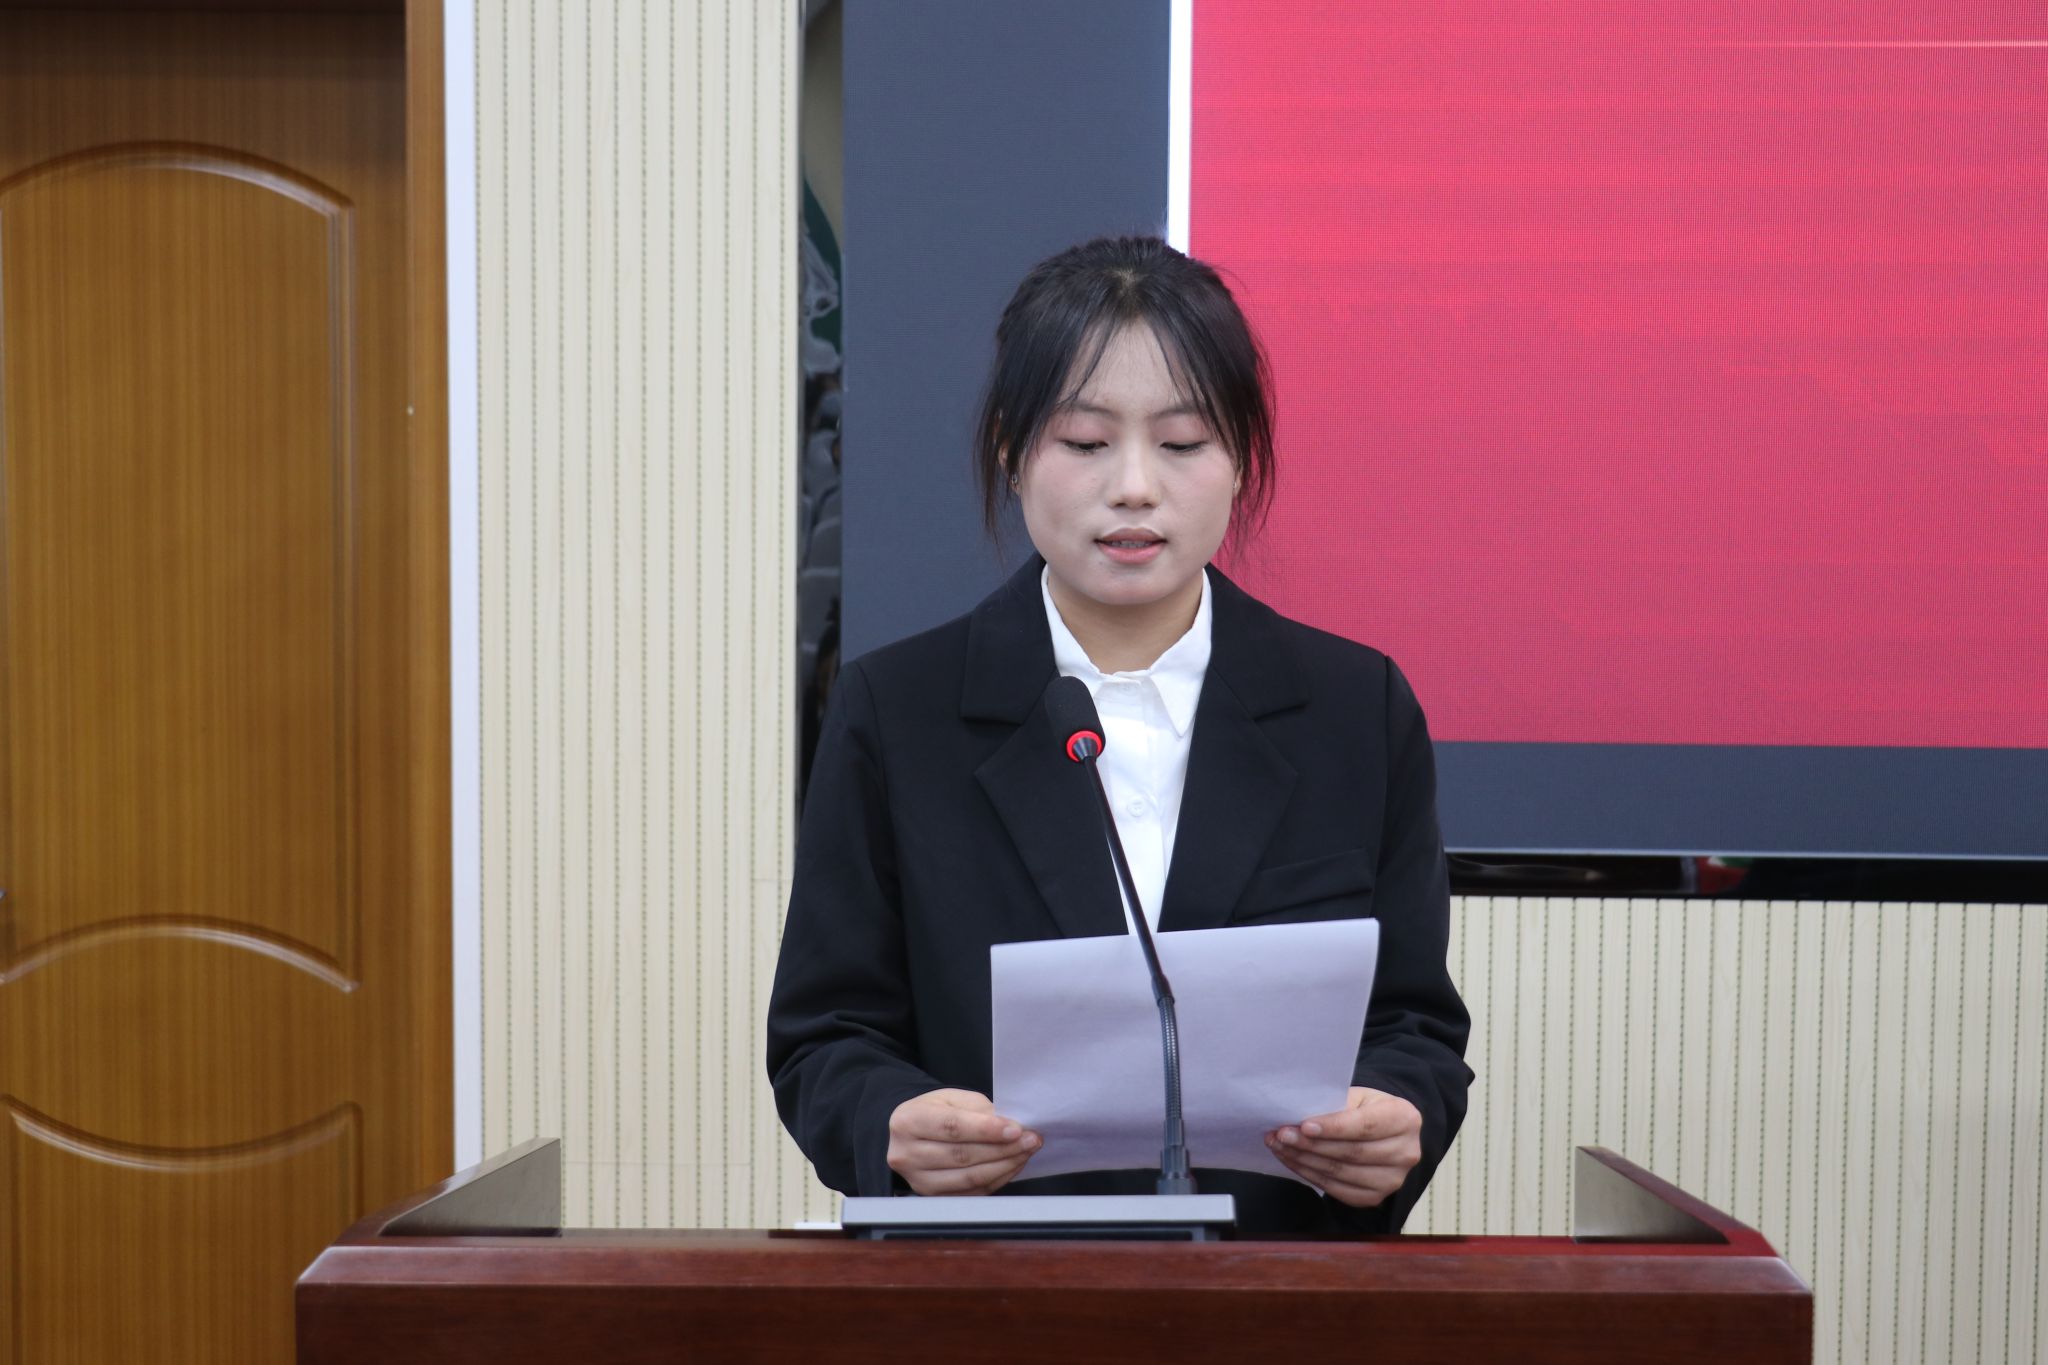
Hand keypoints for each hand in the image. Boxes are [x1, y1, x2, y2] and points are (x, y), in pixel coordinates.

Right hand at [886, 1088, 1041, 1194]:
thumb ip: (978, 1110)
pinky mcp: (933, 1198)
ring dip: (1005, 1165)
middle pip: (962, 1155)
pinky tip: (1012, 1165)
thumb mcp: (950, 1098)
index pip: (952, 1127)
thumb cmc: (934, 1112)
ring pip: (969, 1178)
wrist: (911, 1135)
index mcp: (908, 1121)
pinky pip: (973, 1192)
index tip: (1016, 1129)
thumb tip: (1010, 1126)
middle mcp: (907, 1154)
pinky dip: (997, 1179)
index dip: (986, 1130)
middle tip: (1031, 1139)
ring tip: (1026, 1152)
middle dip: (1003, 1148)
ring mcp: (918, 1181)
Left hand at [1266, 1086, 1421, 1207]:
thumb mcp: (1358, 1096)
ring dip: (1304, 1160)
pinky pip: (1337, 1189)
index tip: (1304, 1125)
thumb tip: (1297, 1115)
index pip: (1366, 1126)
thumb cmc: (1367, 1109)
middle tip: (1281, 1134)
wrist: (1383, 1131)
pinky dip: (1310, 1175)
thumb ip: (1335, 1105)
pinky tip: (1293, 1161)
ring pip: (1341, 1173)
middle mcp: (1406, 1152)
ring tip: (1280, 1146)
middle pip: (1352, 1152)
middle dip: (1311, 1144)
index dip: (1333, 1127)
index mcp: (1405, 1119)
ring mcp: (1393, 1179)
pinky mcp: (1375, 1197)